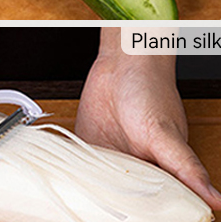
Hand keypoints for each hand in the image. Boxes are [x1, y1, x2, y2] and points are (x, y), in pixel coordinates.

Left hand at [75, 28, 220, 209]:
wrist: (121, 62)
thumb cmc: (152, 92)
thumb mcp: (167, 135)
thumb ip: (185, 168)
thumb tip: (216, 201)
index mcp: (162, 173)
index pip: (156, 207)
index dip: (146, 216)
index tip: (130, 221)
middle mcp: (135, 170)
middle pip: (124, 202)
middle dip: (114, 210)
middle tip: (99, 216)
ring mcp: (110, 160)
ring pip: (99, 188)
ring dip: (90, 196)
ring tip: (80, 207)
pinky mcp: (88, 147)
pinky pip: (78, 168)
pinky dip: (71, 176)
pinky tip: (64, 185)